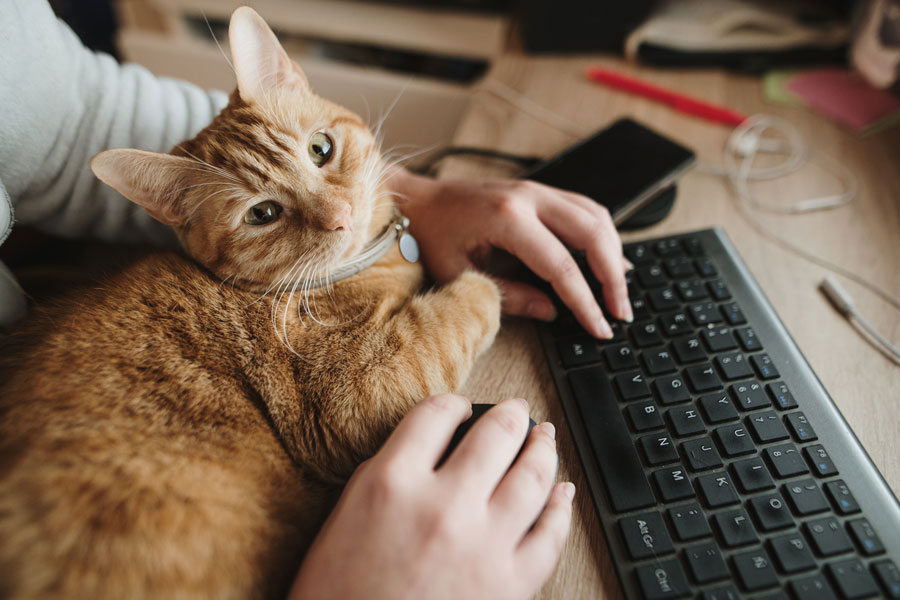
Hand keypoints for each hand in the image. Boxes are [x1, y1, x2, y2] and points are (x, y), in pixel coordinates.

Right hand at [288, 395, 573, 599]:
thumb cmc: (338, 596)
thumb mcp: (345, 518)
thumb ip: (389, 473)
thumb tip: (432, 448)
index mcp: (393, 483)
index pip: (436, 414)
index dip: (454, 403)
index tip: (461, 407)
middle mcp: (443, 506)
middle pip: (496, 434)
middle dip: (512, 413)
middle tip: (517, 409)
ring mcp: (483, 545)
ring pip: (533, 475)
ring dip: (544, 448)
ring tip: (545, 438)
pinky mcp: (510, 584)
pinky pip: (550, 535)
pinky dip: (562, 508)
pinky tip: (563, 493)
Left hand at [390, 168, 631, 338]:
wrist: (416, 201)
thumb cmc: (431, 236)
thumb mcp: (461, 276)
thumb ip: (509, 296)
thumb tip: (551, 312)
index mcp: (507, 219)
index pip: (562, 266)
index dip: (586, 302)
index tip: (600, 327)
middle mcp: (529, 197)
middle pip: (593, 234)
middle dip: (613, 277)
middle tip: (620, 312)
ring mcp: (536, 190)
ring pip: (596, 216)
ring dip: (614, 254)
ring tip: (620, 291)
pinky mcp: (539, 192)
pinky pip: (584, 209)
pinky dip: (603, 235)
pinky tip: (610, 260)